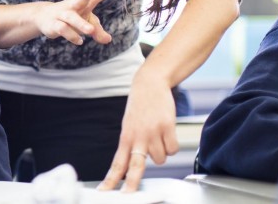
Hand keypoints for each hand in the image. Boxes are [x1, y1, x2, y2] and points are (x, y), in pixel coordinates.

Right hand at [34, 0, 118, 44]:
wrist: (44, 17)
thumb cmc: (71, 17)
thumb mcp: (86, 22)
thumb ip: (98, 31)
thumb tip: (108, 40)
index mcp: (85, 2)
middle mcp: (73, 5)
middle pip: (80, 0)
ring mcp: (63, 14)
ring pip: (71, 18)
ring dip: (80, 23)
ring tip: (90, 31)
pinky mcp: (54, 24)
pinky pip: (63, 29)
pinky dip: (72, 36)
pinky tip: (79, 41)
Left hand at [98, 71, 178, 191]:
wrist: (149, 84)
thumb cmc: (139, 108)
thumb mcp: (129, 127)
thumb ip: (131, 146)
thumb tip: (133, 167)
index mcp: (125, 138)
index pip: (117, 164)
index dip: (111, 180)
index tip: (104, 192)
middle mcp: (137, 137)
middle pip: (135, 167)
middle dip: (131, 184)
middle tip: (127, 196)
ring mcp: (152, 133)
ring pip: (161, 159)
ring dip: (162, 151)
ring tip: (157, 135)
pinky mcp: (167, 127)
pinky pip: (173, 150)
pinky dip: (172, 144)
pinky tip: (167, 131)